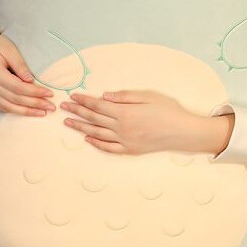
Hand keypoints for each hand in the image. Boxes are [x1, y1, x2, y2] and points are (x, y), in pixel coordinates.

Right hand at [0, 16, 53, 116]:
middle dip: (35, 104)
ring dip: (27, 112)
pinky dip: (16, 112)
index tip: (50, 94)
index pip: (19, 88)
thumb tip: (31, 81)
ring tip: (43, 113)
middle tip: (51, 107)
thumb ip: (21, 66)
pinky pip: (3, 108)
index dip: (36, 92)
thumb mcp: (11, 50)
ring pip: (10, 107)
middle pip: (16, 99)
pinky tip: (28, 112)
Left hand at [60, 90, 233, 155]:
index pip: (98, 105)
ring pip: (97, 134)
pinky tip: (87, 139)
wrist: (183, 132)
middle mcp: (122, 128)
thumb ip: (124, 96)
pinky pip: (108, 148)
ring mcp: (125, 141)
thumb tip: (104, 96)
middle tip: (63, 108)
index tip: (73, 97)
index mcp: (125, 112)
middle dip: (77, 112)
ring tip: (68, 123)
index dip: (84, 101)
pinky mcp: (130, 150)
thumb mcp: (148, 96)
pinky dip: (96, 143)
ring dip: (81, 128)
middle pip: (94, 119)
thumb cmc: (168, 111)